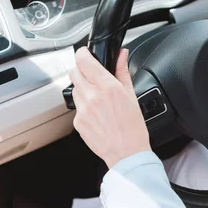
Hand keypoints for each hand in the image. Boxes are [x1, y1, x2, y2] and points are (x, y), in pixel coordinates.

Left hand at [70, 47, 150, 168]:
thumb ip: (123, 71)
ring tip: (99, 101)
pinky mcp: (78, 122)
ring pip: (75, 90)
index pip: (84, 61)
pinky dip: (85, 107)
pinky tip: (98, 115)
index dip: (83, 54)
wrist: (127, 153)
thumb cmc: (133, 128)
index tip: (86, 54)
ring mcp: (83, 110)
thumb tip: (122, 54)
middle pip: (74, 72)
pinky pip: (77, 107)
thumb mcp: (132, 95)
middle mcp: (92, 97)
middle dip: (82, 71)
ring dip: (83, 90)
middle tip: (94, 78)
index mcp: (108, 87)